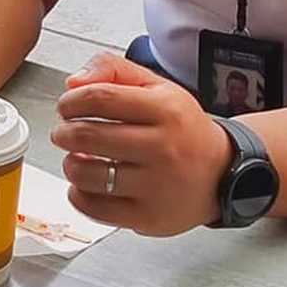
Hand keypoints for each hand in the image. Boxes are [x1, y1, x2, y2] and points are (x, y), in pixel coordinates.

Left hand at [50, 50, 232, 236]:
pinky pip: (93, 207)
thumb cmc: (182, 129)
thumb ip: (113, 70)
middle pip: (88, 135)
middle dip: (64, 133)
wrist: (221, 173)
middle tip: (64, 133)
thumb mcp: (157, 87)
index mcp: (165, 109)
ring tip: (77, 158)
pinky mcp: (147, 216)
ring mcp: (156, 185)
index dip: (71, 101)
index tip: (66, 106)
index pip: (100, 97)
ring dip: (70, 164)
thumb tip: (73, 82)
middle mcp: (163, 147)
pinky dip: (78, 194)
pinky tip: (87, 184)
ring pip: (86, 174)